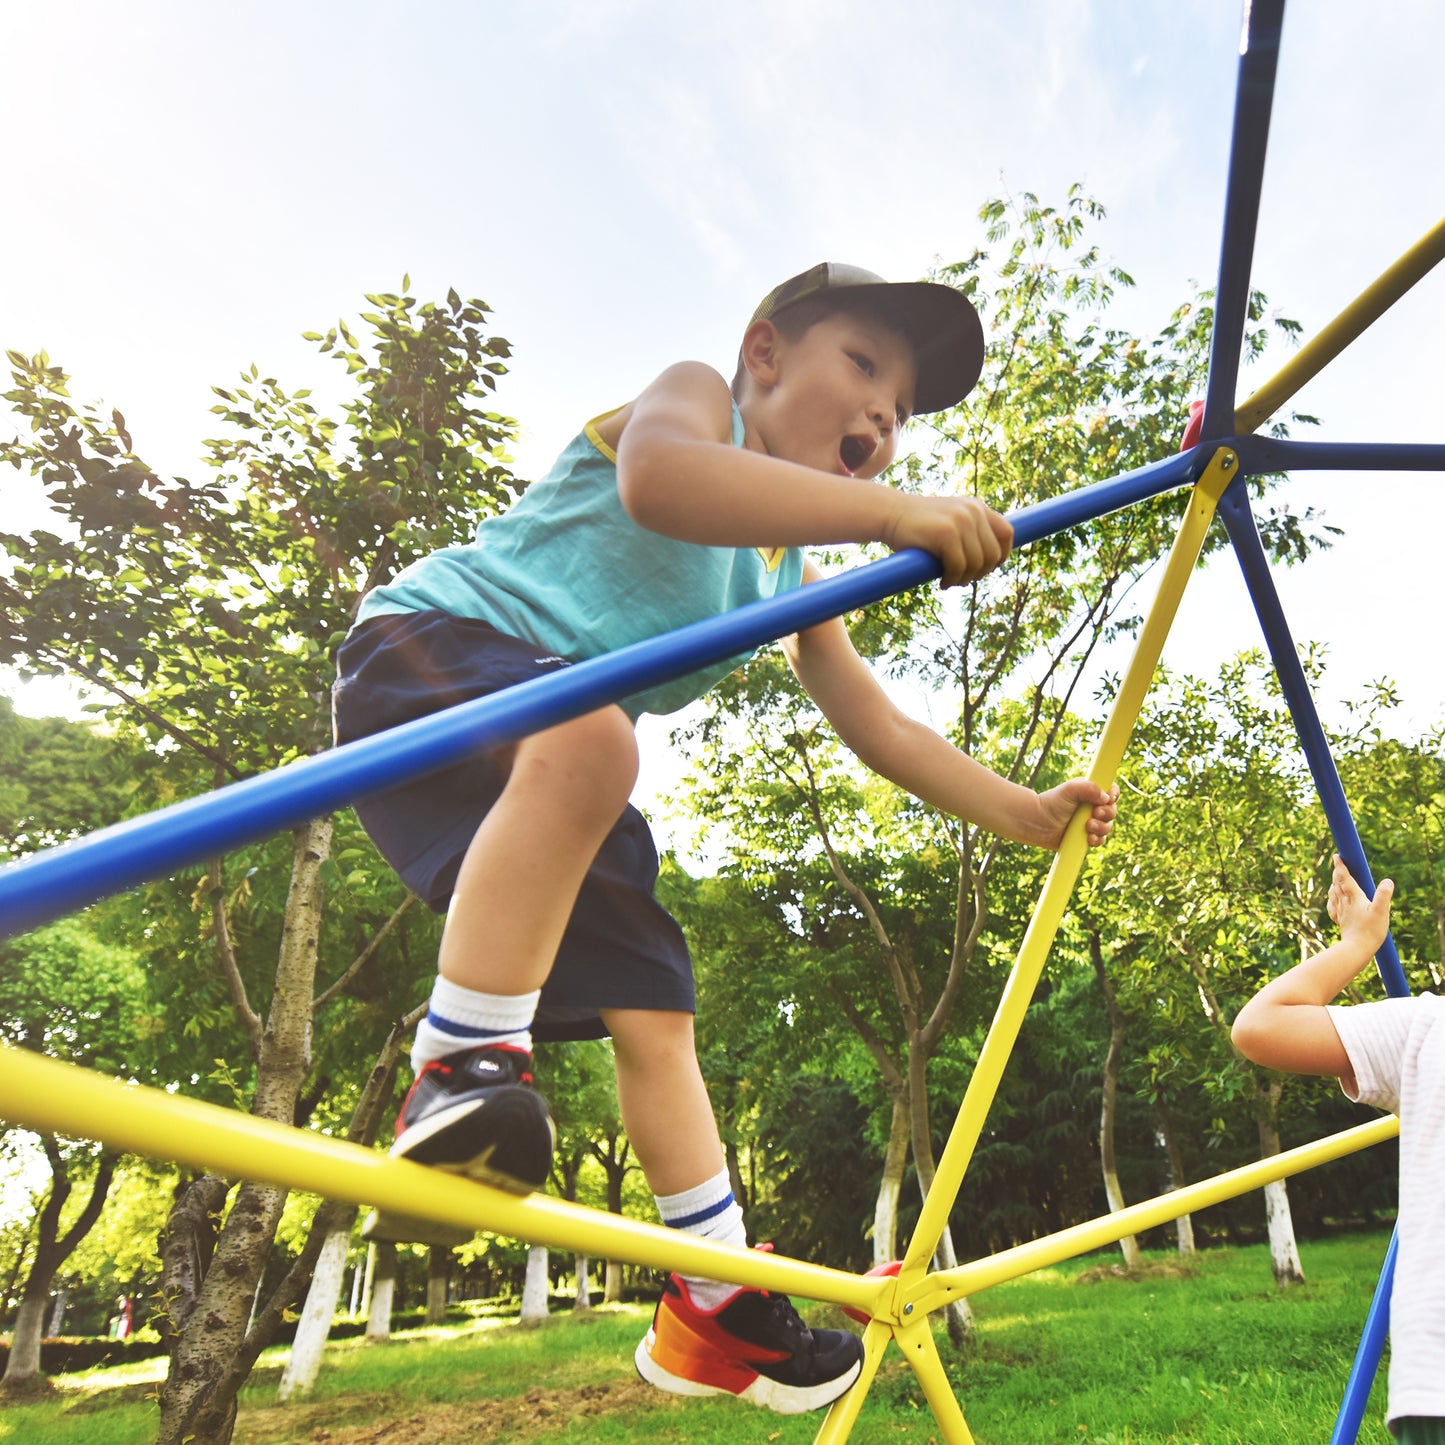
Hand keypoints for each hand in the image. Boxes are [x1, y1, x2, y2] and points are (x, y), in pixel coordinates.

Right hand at [882, 495, 1012, 587]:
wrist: (889, 514)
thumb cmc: (917, 526)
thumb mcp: (950, 523)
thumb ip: (970, 533)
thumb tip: (991, 563)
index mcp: (977, 507)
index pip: (1006, 533)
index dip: (1002, 555)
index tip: (988, 568)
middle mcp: (973, 511)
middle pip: (993, 553)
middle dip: (980, 573)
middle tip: (963, 580)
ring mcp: (961, 520)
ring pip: (977, 563)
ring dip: (965, 578)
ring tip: (951, 581)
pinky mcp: (946, 532)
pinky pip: (959, 566)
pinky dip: (952, 579)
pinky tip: (943, 582)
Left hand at [1034, 779, 1119, 850]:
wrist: (1035, 823)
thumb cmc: (1050, 804)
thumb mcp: (1069, 790)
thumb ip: (1087, 787)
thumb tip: (1105, 796)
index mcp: (1090, 793)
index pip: (1110, 791)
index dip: (1113, 795)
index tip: (1109, 798)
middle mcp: (1092, 807)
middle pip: (1112, 810)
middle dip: (1107, 813)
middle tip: (1095, 813)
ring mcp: (1089, 823)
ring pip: (1107, 827)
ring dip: (1102, 828)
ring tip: (1088, 826)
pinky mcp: (1085, 837)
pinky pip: (1099, 840)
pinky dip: (1097, 840)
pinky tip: (1089, 838)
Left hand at [1327, 854, 1392, 954]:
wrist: (1356, 949)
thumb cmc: (1370, 931)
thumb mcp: (1382, 911)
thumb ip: (1384, 895)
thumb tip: (1388, 881)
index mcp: (1354, 898)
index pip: (1344, 878)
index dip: (1340, 866)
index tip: (1337, 856)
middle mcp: (1344, 903)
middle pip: (1337, 884)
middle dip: (1337, 873)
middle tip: (1338, 864)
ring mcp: (1341, 912)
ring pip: (1334, 894)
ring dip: (1334, 885)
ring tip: (1336, 880)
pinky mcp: (1340, 921)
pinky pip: (1333, 907)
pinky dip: (1332, 900)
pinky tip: (1334, 901)